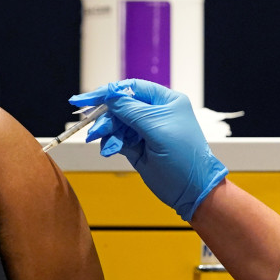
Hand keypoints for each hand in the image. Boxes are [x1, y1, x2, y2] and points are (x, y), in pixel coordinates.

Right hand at [69, 79, 227, 220]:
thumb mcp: (157, 129)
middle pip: (121, 106)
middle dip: (106, 117)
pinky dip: (111, 143)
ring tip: (99, 140)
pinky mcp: (137, 147)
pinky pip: (118, 139)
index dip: (108, 92)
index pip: (132, 88)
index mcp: (165, 101)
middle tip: (93, 128)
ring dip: (107, 132)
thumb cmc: (184, 157)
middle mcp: (154, 113)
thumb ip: (131, 111)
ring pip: (116, 124)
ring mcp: (145, 130)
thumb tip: (110, 95)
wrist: (192, 191)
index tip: (87, 99)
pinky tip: (110, 150)